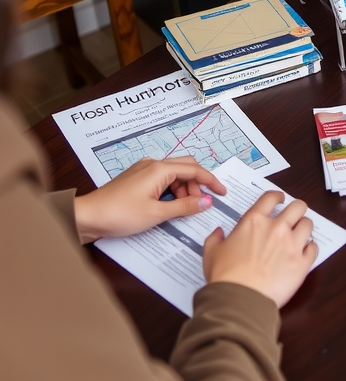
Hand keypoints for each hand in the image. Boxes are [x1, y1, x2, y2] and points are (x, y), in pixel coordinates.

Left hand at [74, 157, 225, 243]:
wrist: (87, 217)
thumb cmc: (119, 214)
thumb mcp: (157, 214)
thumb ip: (185, 207)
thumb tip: (206, 202)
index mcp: (160, 168)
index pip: (194, 169)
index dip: (211, 181)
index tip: (222, 192)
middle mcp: (152, 164)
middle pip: (185, 168)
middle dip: (196, 185)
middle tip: (201, 204)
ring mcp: (143, 170)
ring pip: (173, 174)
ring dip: (182, 190)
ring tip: (181, 210)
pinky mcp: (136, 178)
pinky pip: (161, 179)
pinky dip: (170, 191)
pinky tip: (168, 206)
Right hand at [203, 193, 317, 308]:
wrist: (240, 300)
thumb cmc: (225, 276)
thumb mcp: (211, 253)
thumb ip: (215, 238)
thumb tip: (218, 232)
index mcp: (254, 222)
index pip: (271, 197)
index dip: (277, 196)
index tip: (280, 199)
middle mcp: (276, 228)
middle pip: (298, 206)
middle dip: (297, 209)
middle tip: (293, 217)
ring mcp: (292, 244)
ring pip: (308, 225)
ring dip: (304, 228)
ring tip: (299, 235)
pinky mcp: (302, 263)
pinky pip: (313, 248)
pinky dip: (310, 248)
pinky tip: (304, 252)